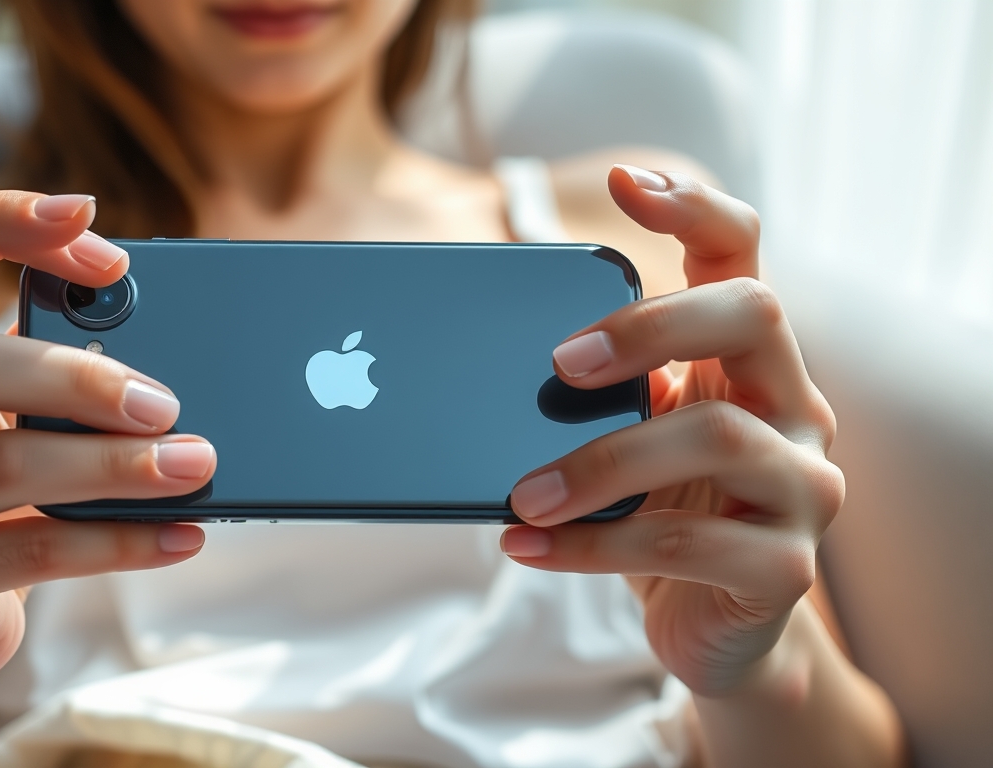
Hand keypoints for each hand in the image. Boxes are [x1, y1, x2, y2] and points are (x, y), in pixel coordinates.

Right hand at [0, 191, 215, 689]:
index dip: (2, 217)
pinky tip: (179, 535)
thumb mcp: (10, 414)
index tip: (92, 219)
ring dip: (117, 465)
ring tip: (195, 465)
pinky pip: (30, 553)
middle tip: (166, 402)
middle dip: (81, 376)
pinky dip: (118, 542)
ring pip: (5, 465)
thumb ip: (57, 365)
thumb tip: (167, 325)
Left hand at [501, 166, 843, 696]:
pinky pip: (686, 541)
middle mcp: (793, 407)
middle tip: (560, 363)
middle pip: (754, 316)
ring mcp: (802, 485)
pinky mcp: (784, 566)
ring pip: (720, 436)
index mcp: (746, 361)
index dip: (694, 209)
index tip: (625, 183)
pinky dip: (592, 545)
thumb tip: (476, 359)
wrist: (709, 625)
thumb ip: (592, 392)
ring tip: (523, 493)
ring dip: (602, 462)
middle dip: (653, 325)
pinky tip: (527, 544)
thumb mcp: (626, 436)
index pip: (743, 256)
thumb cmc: (655, 513)